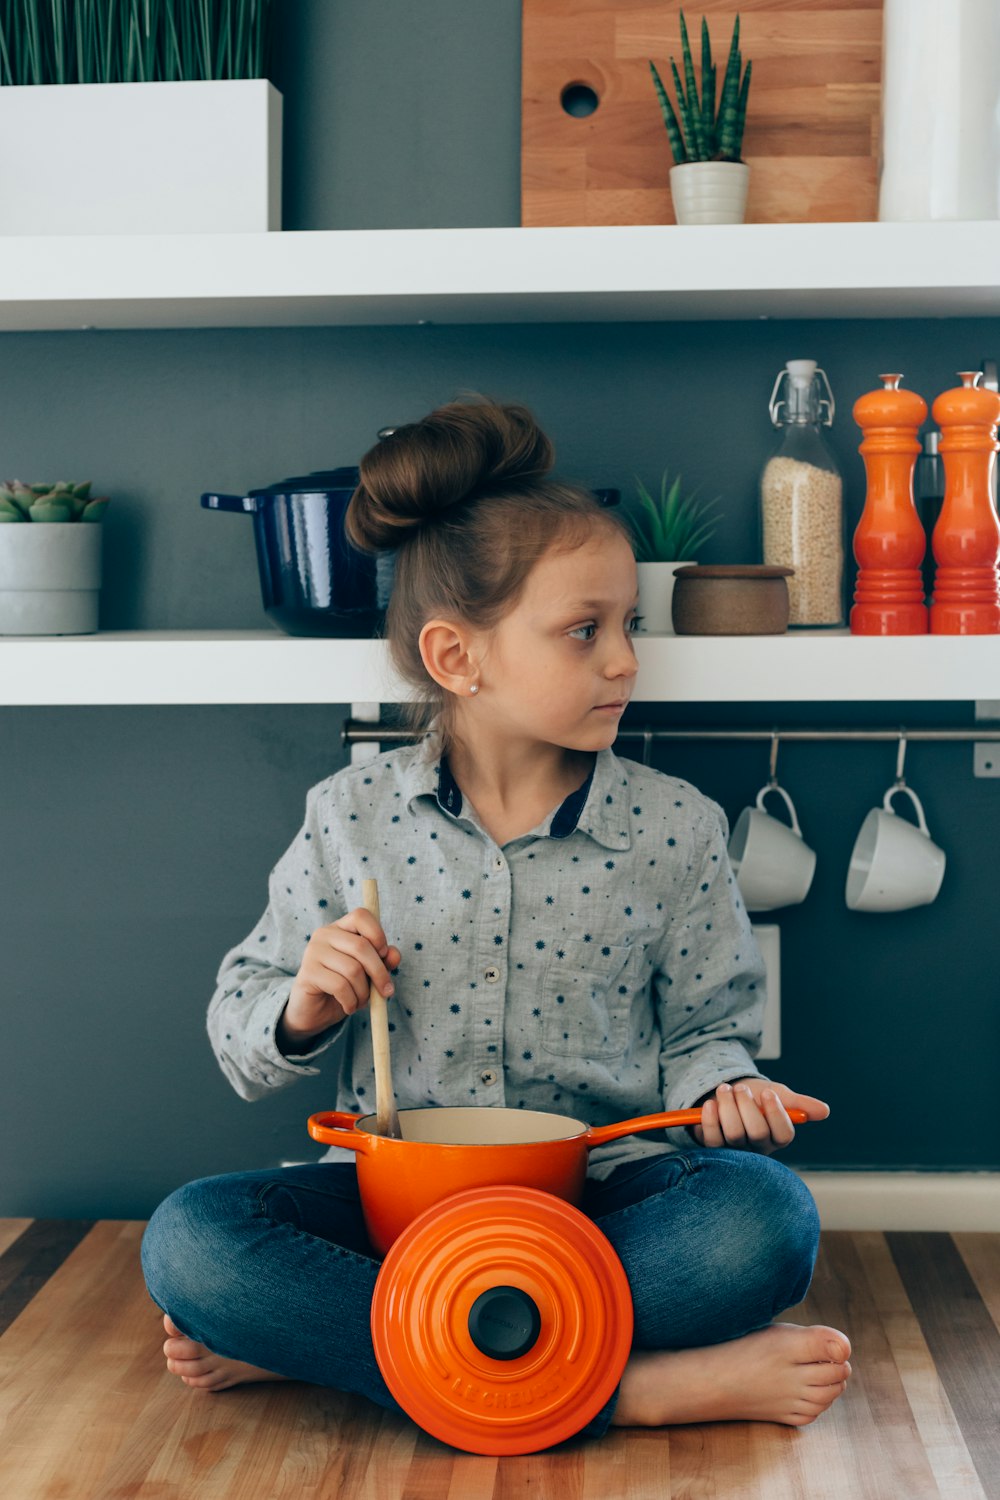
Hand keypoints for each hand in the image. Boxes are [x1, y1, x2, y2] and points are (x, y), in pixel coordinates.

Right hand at [278, 907, 401, 1052]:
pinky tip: (349, 1007)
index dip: (377, 934)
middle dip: (379, 973)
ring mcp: (313, 952)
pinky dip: (351, 1001)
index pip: (361, 915)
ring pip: (352, 969)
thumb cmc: (344, 987)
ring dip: (364, 992)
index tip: (384, 954)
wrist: (314, 1011)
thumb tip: (394, 954)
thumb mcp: (368, 973)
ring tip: (360, 1001)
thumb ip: (383, 961)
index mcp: (340, 928)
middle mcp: (324, 934)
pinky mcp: (308, 973)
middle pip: (361, 946)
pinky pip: (340, 986)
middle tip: (386, 991)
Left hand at [692, 1078, 829, 1154]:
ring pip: (734, 1134)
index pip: (784, 1135)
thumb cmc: (755, 1097)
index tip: (767, 1093)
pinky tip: (710, 1104)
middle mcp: (757, 1148)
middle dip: (747, 1106)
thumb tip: (825, 1111)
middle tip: (741, 1088)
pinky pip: (711, 1139)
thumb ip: (798, 1103)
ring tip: (725, 1089)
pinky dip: (709, 1119)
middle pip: (757, 1133)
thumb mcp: (777, 1094)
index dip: (776, 1113)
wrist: (726, 1092)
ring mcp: (735, 1150)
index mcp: (777, 1136)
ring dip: (727, 1106)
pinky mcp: (712, 1148)